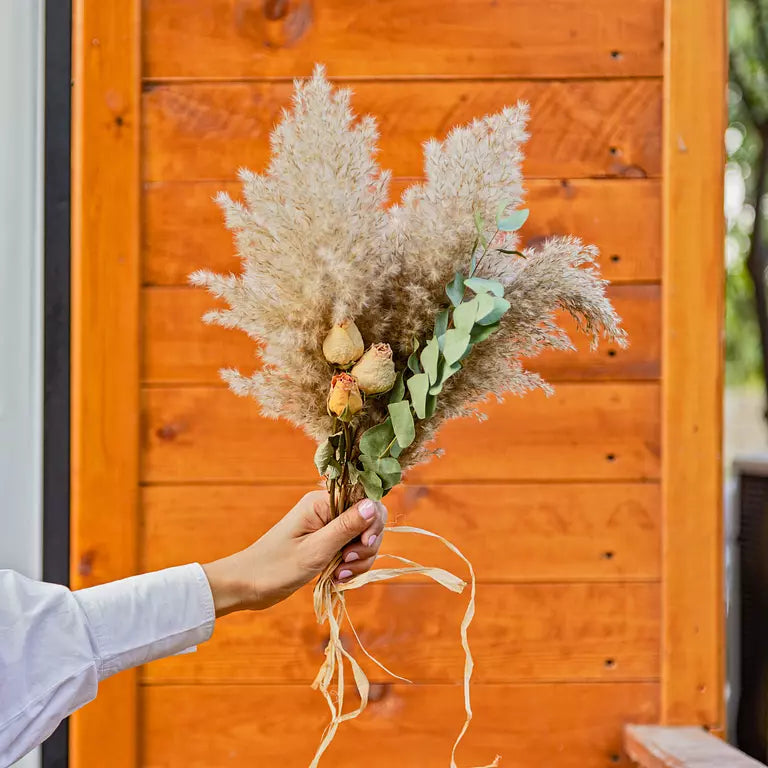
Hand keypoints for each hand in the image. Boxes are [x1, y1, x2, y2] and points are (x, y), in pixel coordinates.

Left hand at [202, 491, 386, 615]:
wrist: (248, 586)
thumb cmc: (276, 567)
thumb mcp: (315, 549)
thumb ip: (346, 526)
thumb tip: (373, 504)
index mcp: (322, 502)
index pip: (366, 500)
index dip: (373, 522)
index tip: (364, 543)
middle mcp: (327, 510)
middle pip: (369, 521)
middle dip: (365, 546)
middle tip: (345, 563)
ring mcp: (328, 528)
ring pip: (363, 540)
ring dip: (358, 561)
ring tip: (338, 575)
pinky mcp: (327, 544)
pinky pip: (352, 552)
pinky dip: (350, 567)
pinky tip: (337, 578)